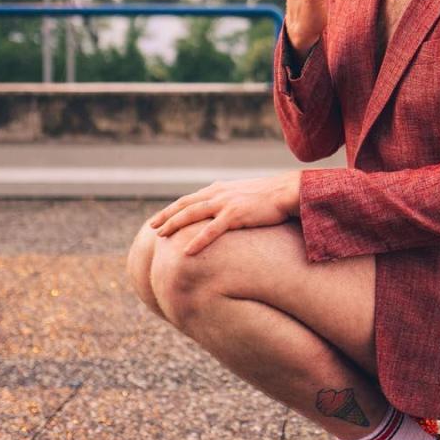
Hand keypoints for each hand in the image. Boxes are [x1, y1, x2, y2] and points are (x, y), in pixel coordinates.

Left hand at [149, 171, 301, 255]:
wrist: (287, 191)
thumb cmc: (270, 197)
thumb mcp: (244, 195)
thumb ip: (229, 201)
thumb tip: (222, 213)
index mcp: (219, 189)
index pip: (189, 198)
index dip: (172, 208)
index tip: (160, 217)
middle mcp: (218, 193)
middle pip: (185, 205)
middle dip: (166, 216)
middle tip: (152, 227)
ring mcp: (226, 203)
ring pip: (192, 214)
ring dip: (174, 225)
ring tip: (160, 236)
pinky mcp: (236, 215)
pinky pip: (211, 230)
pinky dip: (197, 240)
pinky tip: (186, 251)